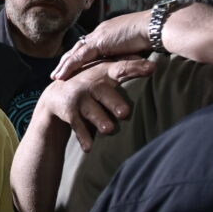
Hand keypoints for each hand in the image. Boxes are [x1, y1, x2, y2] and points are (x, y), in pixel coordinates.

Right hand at [37, 57, 153, 149]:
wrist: (56, 96)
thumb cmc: (92, 84)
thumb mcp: (105, 72)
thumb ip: (126, 67)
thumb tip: (156, 63)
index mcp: (105, 72)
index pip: (123, 68)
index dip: (136, 67)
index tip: (152, 68)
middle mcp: (92, 84)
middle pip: (104, 93)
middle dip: (114, 102)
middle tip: (125, 112)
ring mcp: (79, 99)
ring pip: (91, 111)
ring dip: (100, 120)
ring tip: (109, 129)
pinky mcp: (70, 113)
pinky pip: (78, 126)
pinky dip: (83, 137)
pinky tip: (89, 148)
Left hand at [52, 10, 151, 78]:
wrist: (157, 27)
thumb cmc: (154, 35)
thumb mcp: (138, 45)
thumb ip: (130, 52)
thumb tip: (132, 63)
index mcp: (109, 31)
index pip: (90, 45)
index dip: (80, 55)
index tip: (73, 64)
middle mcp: (101, 31)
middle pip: (79, 48)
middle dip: (68, 60)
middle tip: (58, 72)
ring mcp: (99, 36)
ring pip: (75, 53)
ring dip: (64, 65)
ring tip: (55, 77)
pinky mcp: (99, 43)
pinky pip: (79, 57)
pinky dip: (69, 67)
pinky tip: (60, 76)